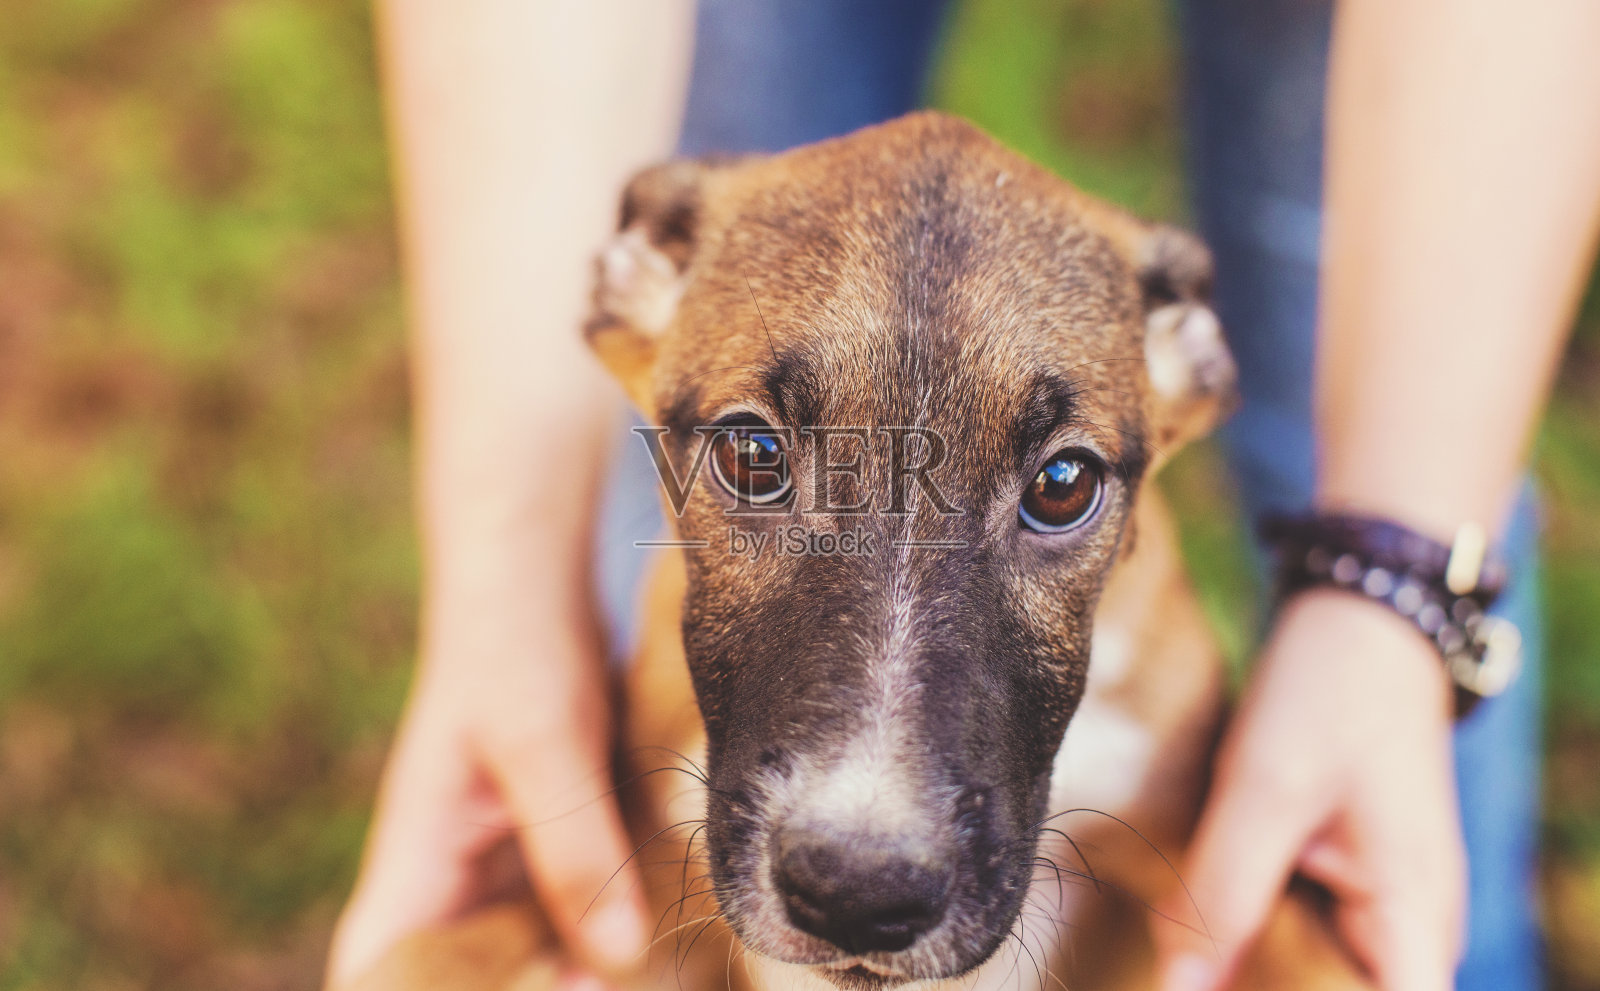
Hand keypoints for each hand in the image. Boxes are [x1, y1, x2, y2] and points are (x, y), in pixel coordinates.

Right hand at [327, 541, 647, 989]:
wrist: (536, 574)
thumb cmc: (515, 644)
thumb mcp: (544, 745)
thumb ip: (573, 848)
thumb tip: (617, 957)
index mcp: (414, 861)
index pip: (376, 967)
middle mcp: (450, 871)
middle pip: (462, 974)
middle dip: (525, 987)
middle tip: (606, 985)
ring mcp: (502, 854)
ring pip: (527, 945)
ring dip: (576, 960)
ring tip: (643, 968)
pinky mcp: (552, 831)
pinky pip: (572, 899)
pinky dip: (606, 915)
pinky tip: (657, 919)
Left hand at [1155, 590, 1465, 990]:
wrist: (1359, 622)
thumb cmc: (1330, 694)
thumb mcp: (1265, 790)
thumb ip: (1224, 895)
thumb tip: (1179, 986)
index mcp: (1416, 925)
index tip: (1234, 983)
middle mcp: (1413, 932)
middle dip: (1259, 983)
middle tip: (1188, 944)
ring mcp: (1383, 908)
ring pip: (1310, 970)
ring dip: (1249, 957)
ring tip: (1187, 923)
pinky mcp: (1351, 881)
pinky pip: (1303, 932)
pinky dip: (1252, 925)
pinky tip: (1202, 905)